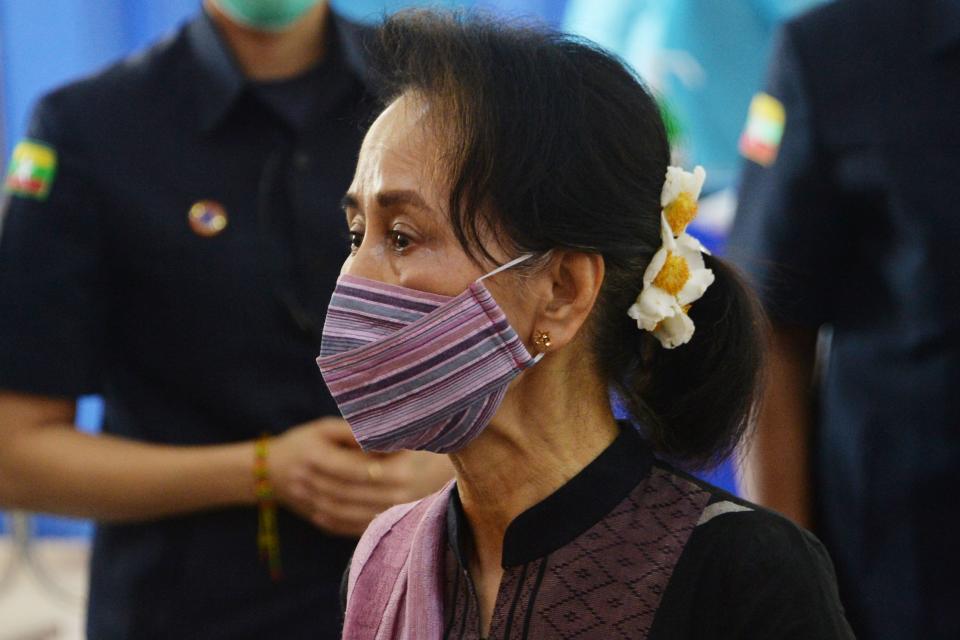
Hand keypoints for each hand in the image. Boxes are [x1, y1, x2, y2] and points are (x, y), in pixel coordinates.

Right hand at [268, 417, 453, 536]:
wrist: (268, 471)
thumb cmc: (304, 442)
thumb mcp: (324, 428)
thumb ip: (352, 433)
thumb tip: (383, 435)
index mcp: (314, 457)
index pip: (354, 466)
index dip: (381, 463)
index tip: (406, 455)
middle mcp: (311, 483)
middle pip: (356, 492)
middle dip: (386, 485)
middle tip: (414, 477)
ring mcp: (311, 504)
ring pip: (352, 512)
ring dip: (380, 506)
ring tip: (407, 497)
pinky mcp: (317, 519)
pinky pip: (344, 526)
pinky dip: (366, 522)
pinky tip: (387, 514)